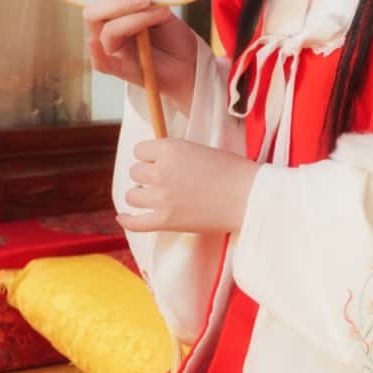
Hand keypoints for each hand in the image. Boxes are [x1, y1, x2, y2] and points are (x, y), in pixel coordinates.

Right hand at [85, 0, 199, 109]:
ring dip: (133, 20)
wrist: (188, 62)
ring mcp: (113, 50)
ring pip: (107, 33)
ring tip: (161, 14)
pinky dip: (99, 52)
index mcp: (116, 14)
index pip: (101, 0)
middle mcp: (110, 31)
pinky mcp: (119, 69)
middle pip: (94, 15)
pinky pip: (100, 62)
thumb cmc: (174, 38)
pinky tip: (109, 43)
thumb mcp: (163, 12)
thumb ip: (148, 4)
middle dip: (119, 4)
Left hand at [119, 138, 259, 234]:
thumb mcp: (202, 150)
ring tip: (152, 197)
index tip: (160, 161)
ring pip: (132, 195)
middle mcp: (160, 172)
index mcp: (170, 149)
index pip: (140, 150)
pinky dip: (126, 220)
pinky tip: (123, 217)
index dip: (150, 156)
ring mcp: (161, 198)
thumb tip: (161, 162)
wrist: (249, 197)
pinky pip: (134, 223)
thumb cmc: (233, 170)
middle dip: (146, 175)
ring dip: (140, 195)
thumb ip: (177, 154)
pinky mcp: (165, 221)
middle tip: (162, 180)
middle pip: (135, 172)